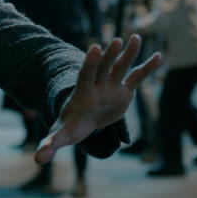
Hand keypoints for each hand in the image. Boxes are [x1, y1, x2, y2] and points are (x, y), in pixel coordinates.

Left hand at [35, 35, 161, 164]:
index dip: (90, 63)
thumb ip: (50, 144)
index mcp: (82, 93)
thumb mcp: (61, 135)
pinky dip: (147, 68)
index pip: (85, 75)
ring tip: (136, 37)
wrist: (83, 121)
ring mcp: (111, 86)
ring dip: (128, 53)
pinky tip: (158, 56)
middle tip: (115, 41)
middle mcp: (97, 85)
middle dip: (109, 55)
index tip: (94, 48)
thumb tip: (38, 159)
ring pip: (120, 67)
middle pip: (103, 68)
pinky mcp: (124, 90)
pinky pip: (137, 77)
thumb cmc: (71, 127)